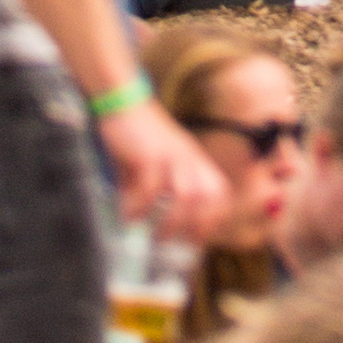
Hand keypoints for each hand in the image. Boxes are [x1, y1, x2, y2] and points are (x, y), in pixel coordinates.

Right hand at [105, 102, 225, 241]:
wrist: (123, 101)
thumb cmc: (139, 138)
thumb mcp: (161, 161)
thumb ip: (166, 187)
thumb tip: (161, 224)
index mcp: (194, 160)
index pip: (219, 193)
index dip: (214, 219)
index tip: (197, 239)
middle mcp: (188, 158)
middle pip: (209, 196)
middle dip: (198, 225)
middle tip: (177, 241)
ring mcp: (170, 156)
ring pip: (185, 196)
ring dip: (171, 222)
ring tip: (156, 236)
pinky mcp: (148, 155)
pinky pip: (149, 189)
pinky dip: (139, 208)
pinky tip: (128, 214)